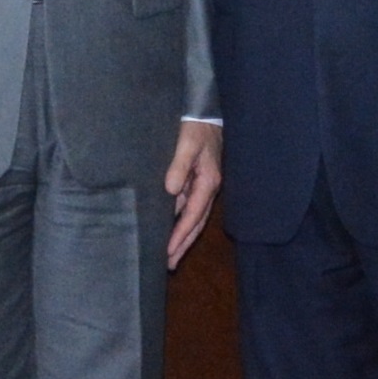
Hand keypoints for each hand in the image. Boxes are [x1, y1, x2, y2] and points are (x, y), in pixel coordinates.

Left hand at [164, 119, 222, 267]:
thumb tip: (170, 191)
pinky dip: (182, 223)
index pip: (193, 215)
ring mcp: (204, 186)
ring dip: (183, 238)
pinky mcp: (199, 182)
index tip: (169, 251)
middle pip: (196, 223)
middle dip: (183, 244)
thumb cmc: (196, 127)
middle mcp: (208, 188)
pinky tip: (172, 230)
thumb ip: (179, 166)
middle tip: (169, 265)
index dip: (180, 234)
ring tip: (171, 256)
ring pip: (194, 219)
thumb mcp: (187, 143)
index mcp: (208, 182)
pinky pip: (190, 208)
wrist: (206, 113)